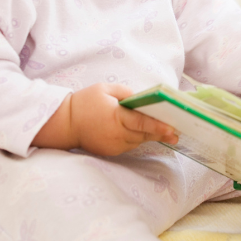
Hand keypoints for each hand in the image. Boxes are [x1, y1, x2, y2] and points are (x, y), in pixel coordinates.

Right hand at [34, 83, 178, 155]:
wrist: (64, 124)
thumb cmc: (84, 103)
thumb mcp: (104, 89)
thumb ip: (126, 94)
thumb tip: (142, 100)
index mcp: (116, 116)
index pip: (142, 123)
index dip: (158, 126)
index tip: (172, 128)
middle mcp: (116, 134)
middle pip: (144, 134)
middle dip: (161, 133)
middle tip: (177, 132)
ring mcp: (114, 145)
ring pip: (138, 140)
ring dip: (149, 135)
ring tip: (165, 131)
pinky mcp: (111, 151)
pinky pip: (129, 144)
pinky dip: (136, 138)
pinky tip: (141, 132)